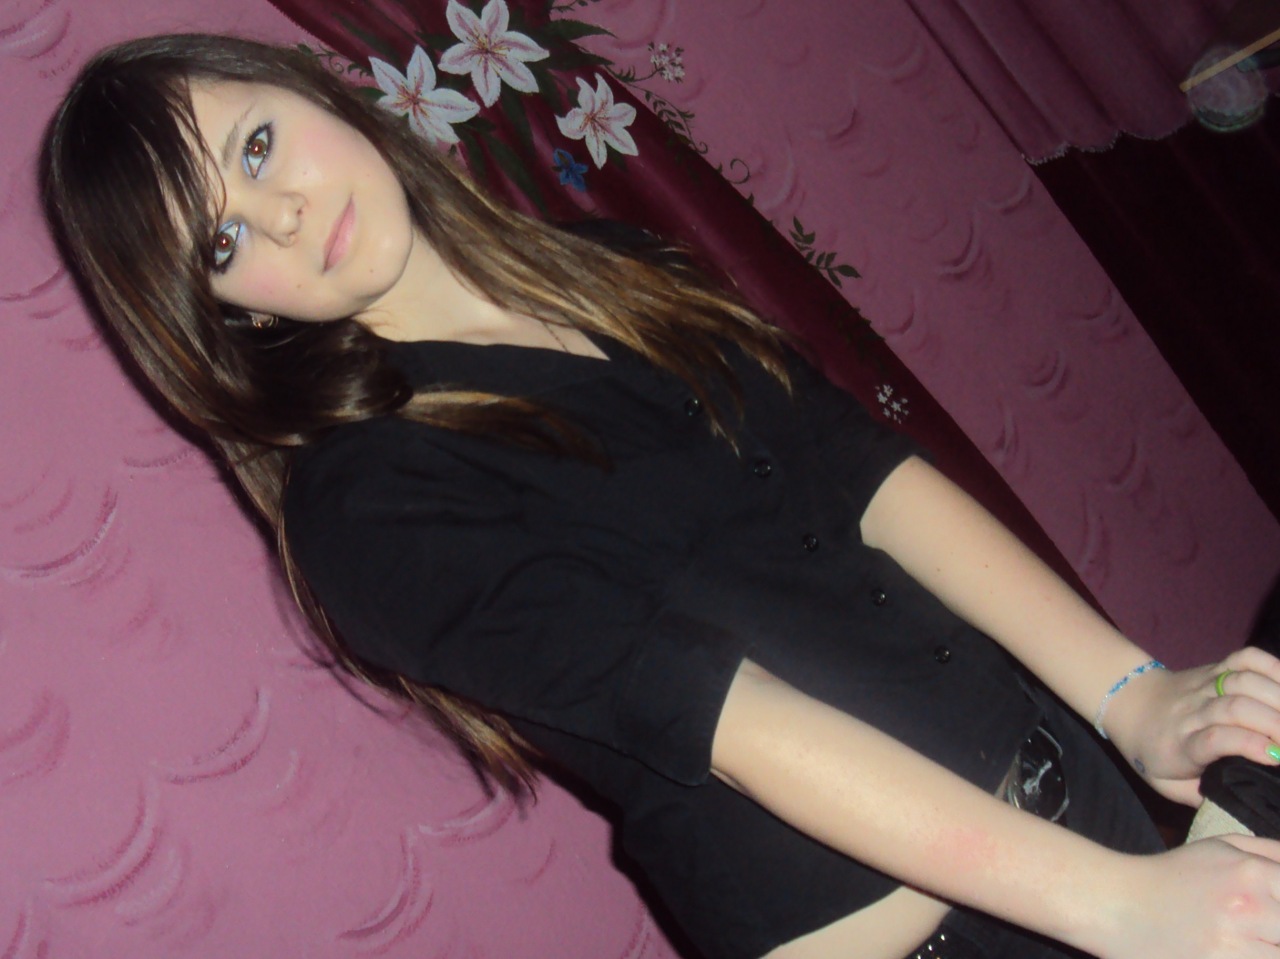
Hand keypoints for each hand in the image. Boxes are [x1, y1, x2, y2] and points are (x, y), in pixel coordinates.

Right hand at [1091, 836, 1279, 958]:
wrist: (1115, 904)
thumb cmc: (1171, 875)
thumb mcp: (1220, 847)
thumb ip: (1273, 853)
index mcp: (1252, 873)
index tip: (1273, 919)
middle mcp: (1247, 909)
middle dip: (1276, 933)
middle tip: (1261, 930)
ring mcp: (1231, 947)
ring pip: (1275, 956)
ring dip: (1264, 950)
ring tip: (1246, 942)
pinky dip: (1248, 958)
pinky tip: (1229, 951)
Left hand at [1105, 647, 1279, 804]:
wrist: (1129, 704)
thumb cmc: (1153, 752)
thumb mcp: (1167, 785)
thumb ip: (1201, 798)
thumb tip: (1240, 809)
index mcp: (1181, 745)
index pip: (1215, 739)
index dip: (1248, 744)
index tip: (1278, 757)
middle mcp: (1193, 711)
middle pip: (1236, 708)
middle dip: (1276, 723)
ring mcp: (1204, 685)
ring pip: (1242, 681)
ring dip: (1279, 695)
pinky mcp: (1213, 668)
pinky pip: (1243, 659)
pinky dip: (1271, 665)